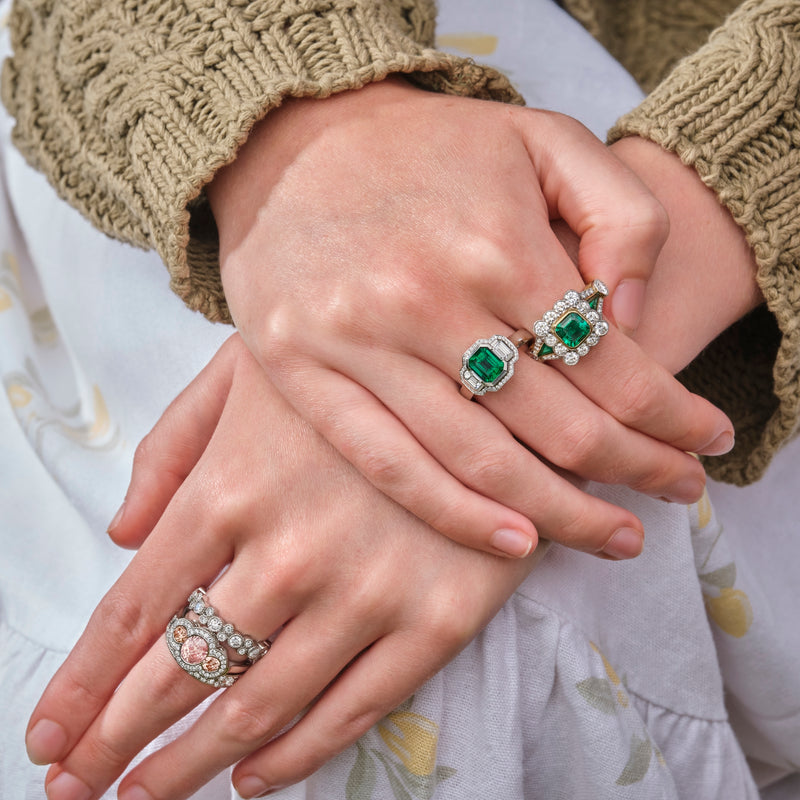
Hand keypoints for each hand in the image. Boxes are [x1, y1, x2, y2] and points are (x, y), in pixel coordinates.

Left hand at [27, 335, 542, 799]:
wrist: (489, 370)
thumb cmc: (360, 362)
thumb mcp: (250, 368)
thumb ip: (174, 444)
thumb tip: (120, 533)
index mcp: (235, 485)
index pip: (135, 610)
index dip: (83, 684)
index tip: (49, 735)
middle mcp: (291, 552)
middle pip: (183, 672)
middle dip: (117, 740)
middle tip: (76, 787)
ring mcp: (368, 593)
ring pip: (262, 707)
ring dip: (194, 765)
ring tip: (148, 795)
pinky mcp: (438, 619)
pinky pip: (357, 708)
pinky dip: (299, 754)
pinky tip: (257, 778)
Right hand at [210, 78, 732, 560]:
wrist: (297, 146)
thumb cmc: (429, 149)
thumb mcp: (546, 139)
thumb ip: (622, 213)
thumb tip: (633, 314)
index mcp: (497, 244)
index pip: (612, 363)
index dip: (671, 416)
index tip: (705, 442)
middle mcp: (429, 302)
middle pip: (558, 425)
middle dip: (636, 469)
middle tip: (678, 491)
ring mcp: (361, 346)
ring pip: (482, 462)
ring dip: (563, 513)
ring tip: (616, 536)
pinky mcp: (307, 375)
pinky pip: (391, 466)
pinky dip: (457, 516)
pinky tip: (516, 543)